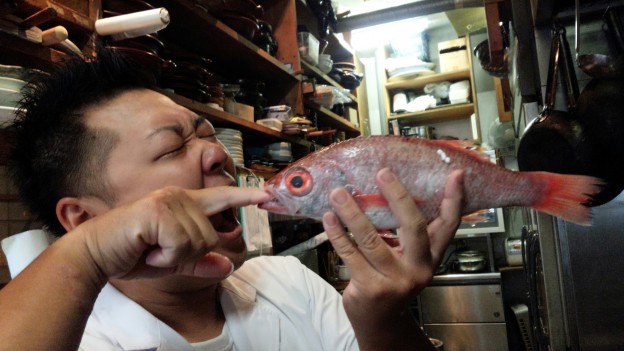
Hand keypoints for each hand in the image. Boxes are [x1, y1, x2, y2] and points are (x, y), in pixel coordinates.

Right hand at [70, 186, 269, 281]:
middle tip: (159, 251)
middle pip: (211, 235)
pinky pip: (182, 244)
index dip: (245, 197)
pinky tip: (147, 249)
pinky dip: (166, 257)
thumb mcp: (172, 262)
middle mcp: (178, 196)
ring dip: (174, 256)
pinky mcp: (158, 210)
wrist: (95, 255)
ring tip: (151, 248)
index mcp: (183, 204)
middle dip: (187, 254)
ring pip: (199, 241)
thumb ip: (199, 262)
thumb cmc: (132, 255)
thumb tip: (227, 266)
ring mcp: (168, 200)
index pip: (221, 198)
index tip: (267, 195)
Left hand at [322, 168, 463, 349]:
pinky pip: (350, 254)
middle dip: (398, 196)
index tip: (456, 174)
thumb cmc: (391, 281)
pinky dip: (337, 234)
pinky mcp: (370, 287)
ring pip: (371, 239)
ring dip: (352, 213)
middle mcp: (417, 268)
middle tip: (383, 172)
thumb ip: (407, 233)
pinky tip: (329, 218)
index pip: (448, 226)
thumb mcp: (408, 259)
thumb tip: (392, 190)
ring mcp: (394, 280)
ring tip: (339, 193)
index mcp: (430, 257)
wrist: (379, 321)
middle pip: (412, 227)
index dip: (454, 200)